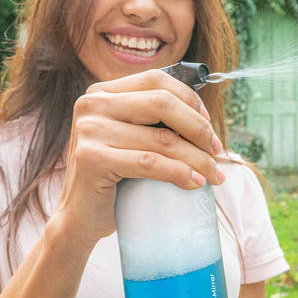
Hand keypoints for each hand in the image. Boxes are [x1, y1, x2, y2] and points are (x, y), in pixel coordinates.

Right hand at [53, 69, 224, 242]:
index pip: (157, 80)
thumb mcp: (128, 138)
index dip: (190, 99)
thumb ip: (151, 121)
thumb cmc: (113, 178)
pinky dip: (179, 173)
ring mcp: (90, 130)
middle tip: (216, 151)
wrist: (80, 217)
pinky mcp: (92, 159)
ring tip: (214, 174)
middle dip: (198, 127)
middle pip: (162, 103)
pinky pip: (150, 162)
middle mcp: (92, 104)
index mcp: (102, 93)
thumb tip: (203, 116)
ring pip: (162, 138)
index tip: (209, 125)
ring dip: (197, 158)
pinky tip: (195, 182)